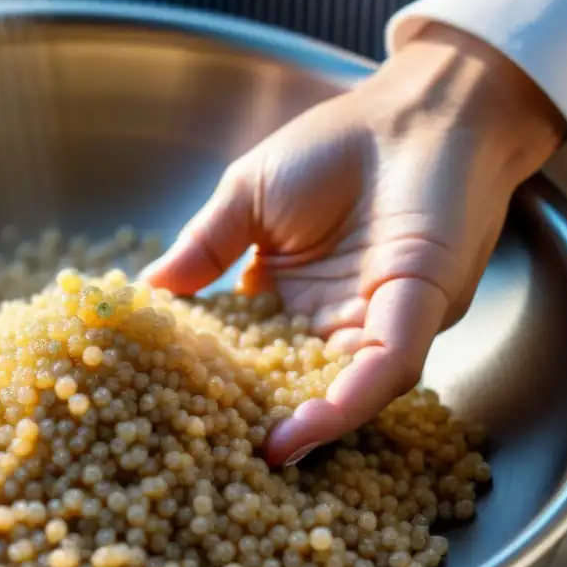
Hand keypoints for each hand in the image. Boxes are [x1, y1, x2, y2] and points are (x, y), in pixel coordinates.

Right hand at [142, 23, 566, 465]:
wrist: (414, 109)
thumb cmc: (335, 145)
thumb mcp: (246, 197)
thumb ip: (203, 246)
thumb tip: (146, 290)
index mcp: (289, 299)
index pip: (247, 354)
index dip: (216, 384)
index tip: (172, 408)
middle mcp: (333, 322)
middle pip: (295, 385)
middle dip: (264, 422)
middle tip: (221, 457)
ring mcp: (378, 320)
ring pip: (347, 391)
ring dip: (311, 426)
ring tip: (267, 454)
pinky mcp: (420, 308)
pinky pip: (387, 366)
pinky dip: (351, 398)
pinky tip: (310, 422)